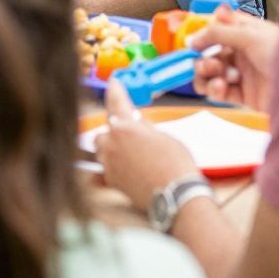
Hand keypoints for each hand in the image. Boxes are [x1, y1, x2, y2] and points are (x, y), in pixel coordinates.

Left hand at [97, 77, 199, 212]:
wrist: (176, 195)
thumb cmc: (175, 163)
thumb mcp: (163, 136)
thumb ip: (144, 127)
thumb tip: (136, 123)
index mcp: (125, 127)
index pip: (117, 102)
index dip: (115, 90)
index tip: (113, 82)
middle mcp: (112, 143)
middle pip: (105, 131)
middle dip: (115, 132)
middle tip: (133, 137)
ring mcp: (109, 163)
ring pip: (102, 150)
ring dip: (112, 148)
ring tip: (132, 155)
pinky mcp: (110, 180)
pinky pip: (106, 168)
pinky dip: (114, 166)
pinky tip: (129, 170)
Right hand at [191, 7, 278, 110]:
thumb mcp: (250, 35)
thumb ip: (218, 33)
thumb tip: (193, 37)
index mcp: (246, 31)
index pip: (218, 29)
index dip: (204, 36)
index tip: (192, 43)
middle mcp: (244, 52)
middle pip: (211, 54)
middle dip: (204, 60)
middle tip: (208, 65)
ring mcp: (244, 74)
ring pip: (213, 75)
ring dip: (207, 76)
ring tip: (216, 79)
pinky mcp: (245, 96)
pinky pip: (221, 92)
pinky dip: (216, 90)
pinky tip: (221, 88)